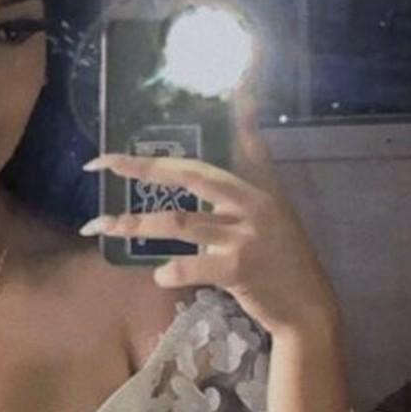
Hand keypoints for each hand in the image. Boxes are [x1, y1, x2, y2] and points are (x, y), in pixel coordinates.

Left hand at [82, 85, 339, 339]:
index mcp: (255, 187)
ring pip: (179, 223)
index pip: (210, 156)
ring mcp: (245, 235)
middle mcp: (251, 204)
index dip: (178, 139)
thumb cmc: (284, 258)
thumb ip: (255, 164)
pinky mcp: (239, 268)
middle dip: (142, 168)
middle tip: (103, 163)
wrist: (308, 306)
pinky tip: (159, 274)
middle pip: (189, 176)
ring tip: (102, 226)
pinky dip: (170, 271)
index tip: (143, 130)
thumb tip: (244, 105)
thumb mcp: (274, 207)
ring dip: (135, 224)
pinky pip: (192, 265)